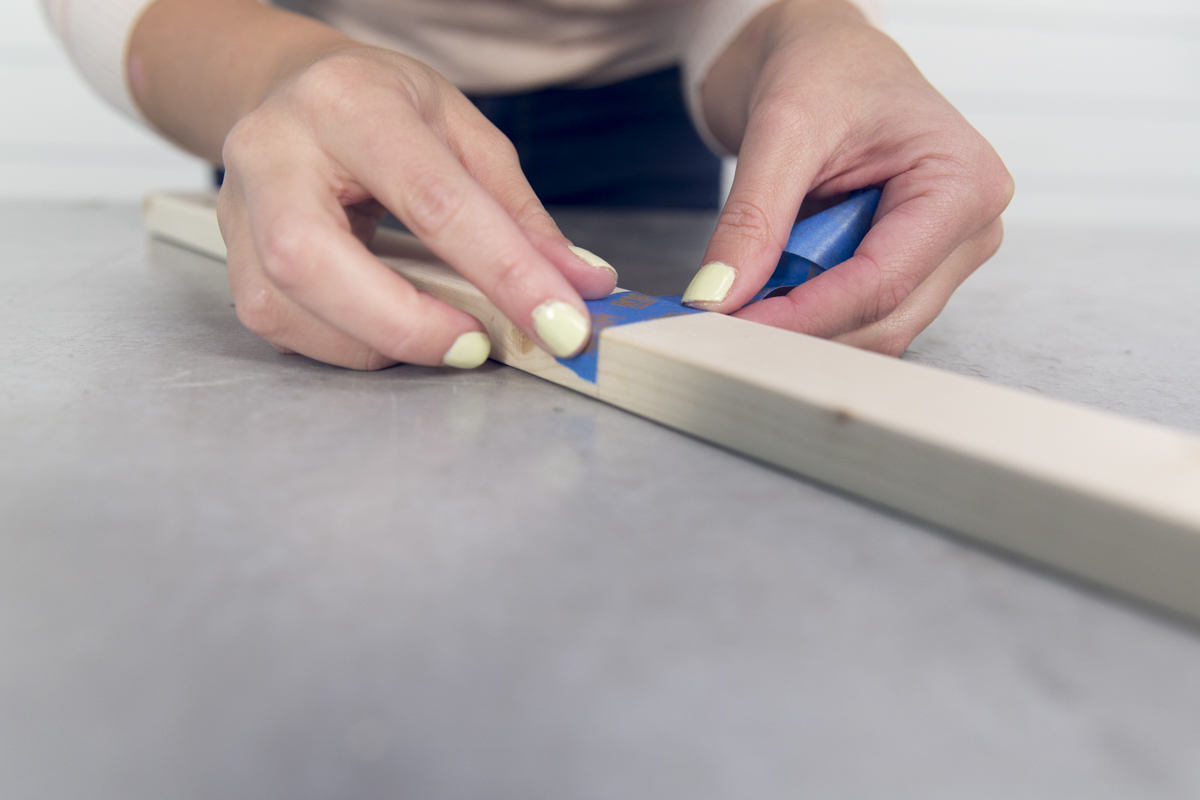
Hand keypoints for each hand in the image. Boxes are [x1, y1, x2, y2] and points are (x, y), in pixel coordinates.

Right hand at [218, 45, 616, 369]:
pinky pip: (277, 322)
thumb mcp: (462, 130)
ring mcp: (238, 206)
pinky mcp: (229, 253)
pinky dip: (344, 343)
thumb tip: (582, 283)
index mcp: (349, 103)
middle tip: (476, 347)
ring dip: (375, 342)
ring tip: (441, 337)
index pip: (433, 199)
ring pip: (283, 303)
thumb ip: (519, 212)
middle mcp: (275, 150)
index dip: (504, 272)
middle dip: (405, 323)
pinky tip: (386, 329)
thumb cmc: (379, 105)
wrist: (286, 86)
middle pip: (312, 258)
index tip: (560, 322)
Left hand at [689, 0, 1012, 354]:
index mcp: (962, 184)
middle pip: (883, 321)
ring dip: (802, 323)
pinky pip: (857, 317)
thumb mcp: (781, 130)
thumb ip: (753, 218)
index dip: (801, 316)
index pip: (881, 283)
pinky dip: (806, 314)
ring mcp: (942, 257)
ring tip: (743, 291)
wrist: (823, 55)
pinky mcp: (909, 270)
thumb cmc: (825, 67)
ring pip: (870, 331)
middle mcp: (967, 230)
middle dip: (800, 328)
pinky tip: (768, 289)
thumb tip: (720, 295)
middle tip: (722, 322)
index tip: (732, 327)